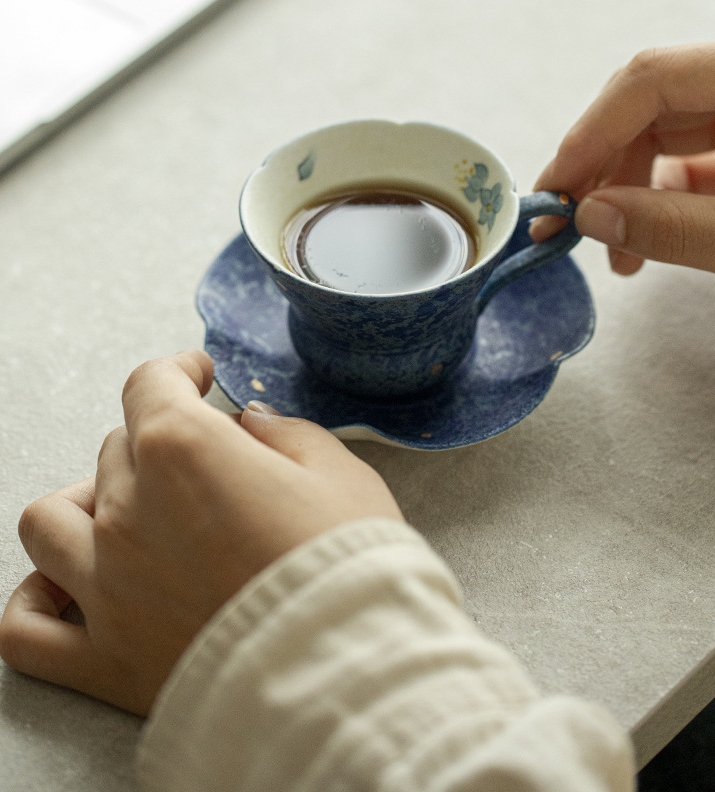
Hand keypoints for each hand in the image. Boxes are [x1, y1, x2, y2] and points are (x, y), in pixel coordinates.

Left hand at [0, 351, 402, 715]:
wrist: (347, 674)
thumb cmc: (349, 566)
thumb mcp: (338, 474)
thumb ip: (285, 434)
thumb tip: (250, 424)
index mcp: (182, 449)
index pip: (149, 384)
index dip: (176, 372)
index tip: (195, 376)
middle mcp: (129, 508)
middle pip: (115, 451)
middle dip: (156, 445)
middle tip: (199, 466)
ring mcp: (105, 585)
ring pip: (48, 522)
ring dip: (81, 507)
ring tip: (119, 516)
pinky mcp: (103, 658)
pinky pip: (27, 629)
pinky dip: (39, 602)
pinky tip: (66, 590)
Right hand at [532, 42, 714, 278]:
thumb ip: (676, 228)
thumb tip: (590, 217)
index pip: (654, 79)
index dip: (593, 131)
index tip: (554, 187)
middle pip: (648, 105)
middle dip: (597, 167)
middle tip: (559, 222)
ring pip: (661, 135)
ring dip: (622, 192)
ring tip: (609, 252)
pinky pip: (688, 160)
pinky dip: (655, 203)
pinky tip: (639, 244)